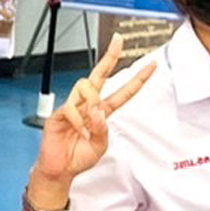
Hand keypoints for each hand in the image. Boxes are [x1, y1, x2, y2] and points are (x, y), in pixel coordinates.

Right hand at [33, 34, 153, 192]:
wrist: (59, 169)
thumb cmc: (79, 158)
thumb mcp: (100, 147)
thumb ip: (102, 129)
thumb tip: (98, 111)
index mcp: (101, 112)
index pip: (122, 91)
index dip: (137, 79)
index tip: (150, 66)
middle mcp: (87, 105)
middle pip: (99, 74)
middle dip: (110, 56)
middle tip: (119, 41)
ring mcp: (73, 107)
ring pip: (85, 86)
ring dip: (91, 101)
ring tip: (89, 121)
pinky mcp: (59, 113)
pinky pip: (70, 107)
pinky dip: (78, 120)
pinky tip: (79, 131)